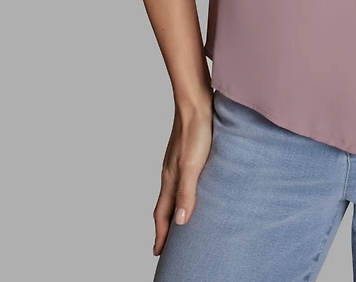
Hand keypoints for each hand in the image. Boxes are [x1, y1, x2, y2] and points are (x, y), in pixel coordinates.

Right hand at [152, 93, 214, 254]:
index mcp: (170, 179)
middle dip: (165, 227)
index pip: (162, 214)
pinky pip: (181, 180)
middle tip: (167, 245)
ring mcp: (177, 162)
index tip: (159, 252)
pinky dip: (183, 193)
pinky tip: (192, 189)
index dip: (162, 234)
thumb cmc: (196, 131)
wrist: (196, 101)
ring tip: (179, 222)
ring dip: (174, 209)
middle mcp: (171, 172)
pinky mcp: (186, 152)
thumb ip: (187, 192)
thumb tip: (181, 222)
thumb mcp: (193, 165)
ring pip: (173, 193)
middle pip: (165, 206)